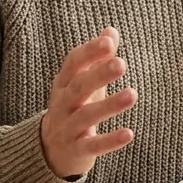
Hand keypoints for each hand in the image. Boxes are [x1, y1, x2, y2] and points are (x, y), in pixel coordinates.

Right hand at [39, 27, 136, 179]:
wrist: (49, 152)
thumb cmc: (73, 109)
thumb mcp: (81, 83)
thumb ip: (97, 58)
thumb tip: (111, 30)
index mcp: (63, 84)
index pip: (73, 63)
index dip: (89, 52)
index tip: (108, 41)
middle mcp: (62, 104)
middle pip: (78, 87)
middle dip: (99, 75)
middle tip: (121, 64)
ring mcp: (67, 128)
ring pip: (86, 116)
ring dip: (109, 105)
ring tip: (132, 94)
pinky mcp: (76, 150)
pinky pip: (93, 146)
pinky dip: (110, 141)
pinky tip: (129, 134)